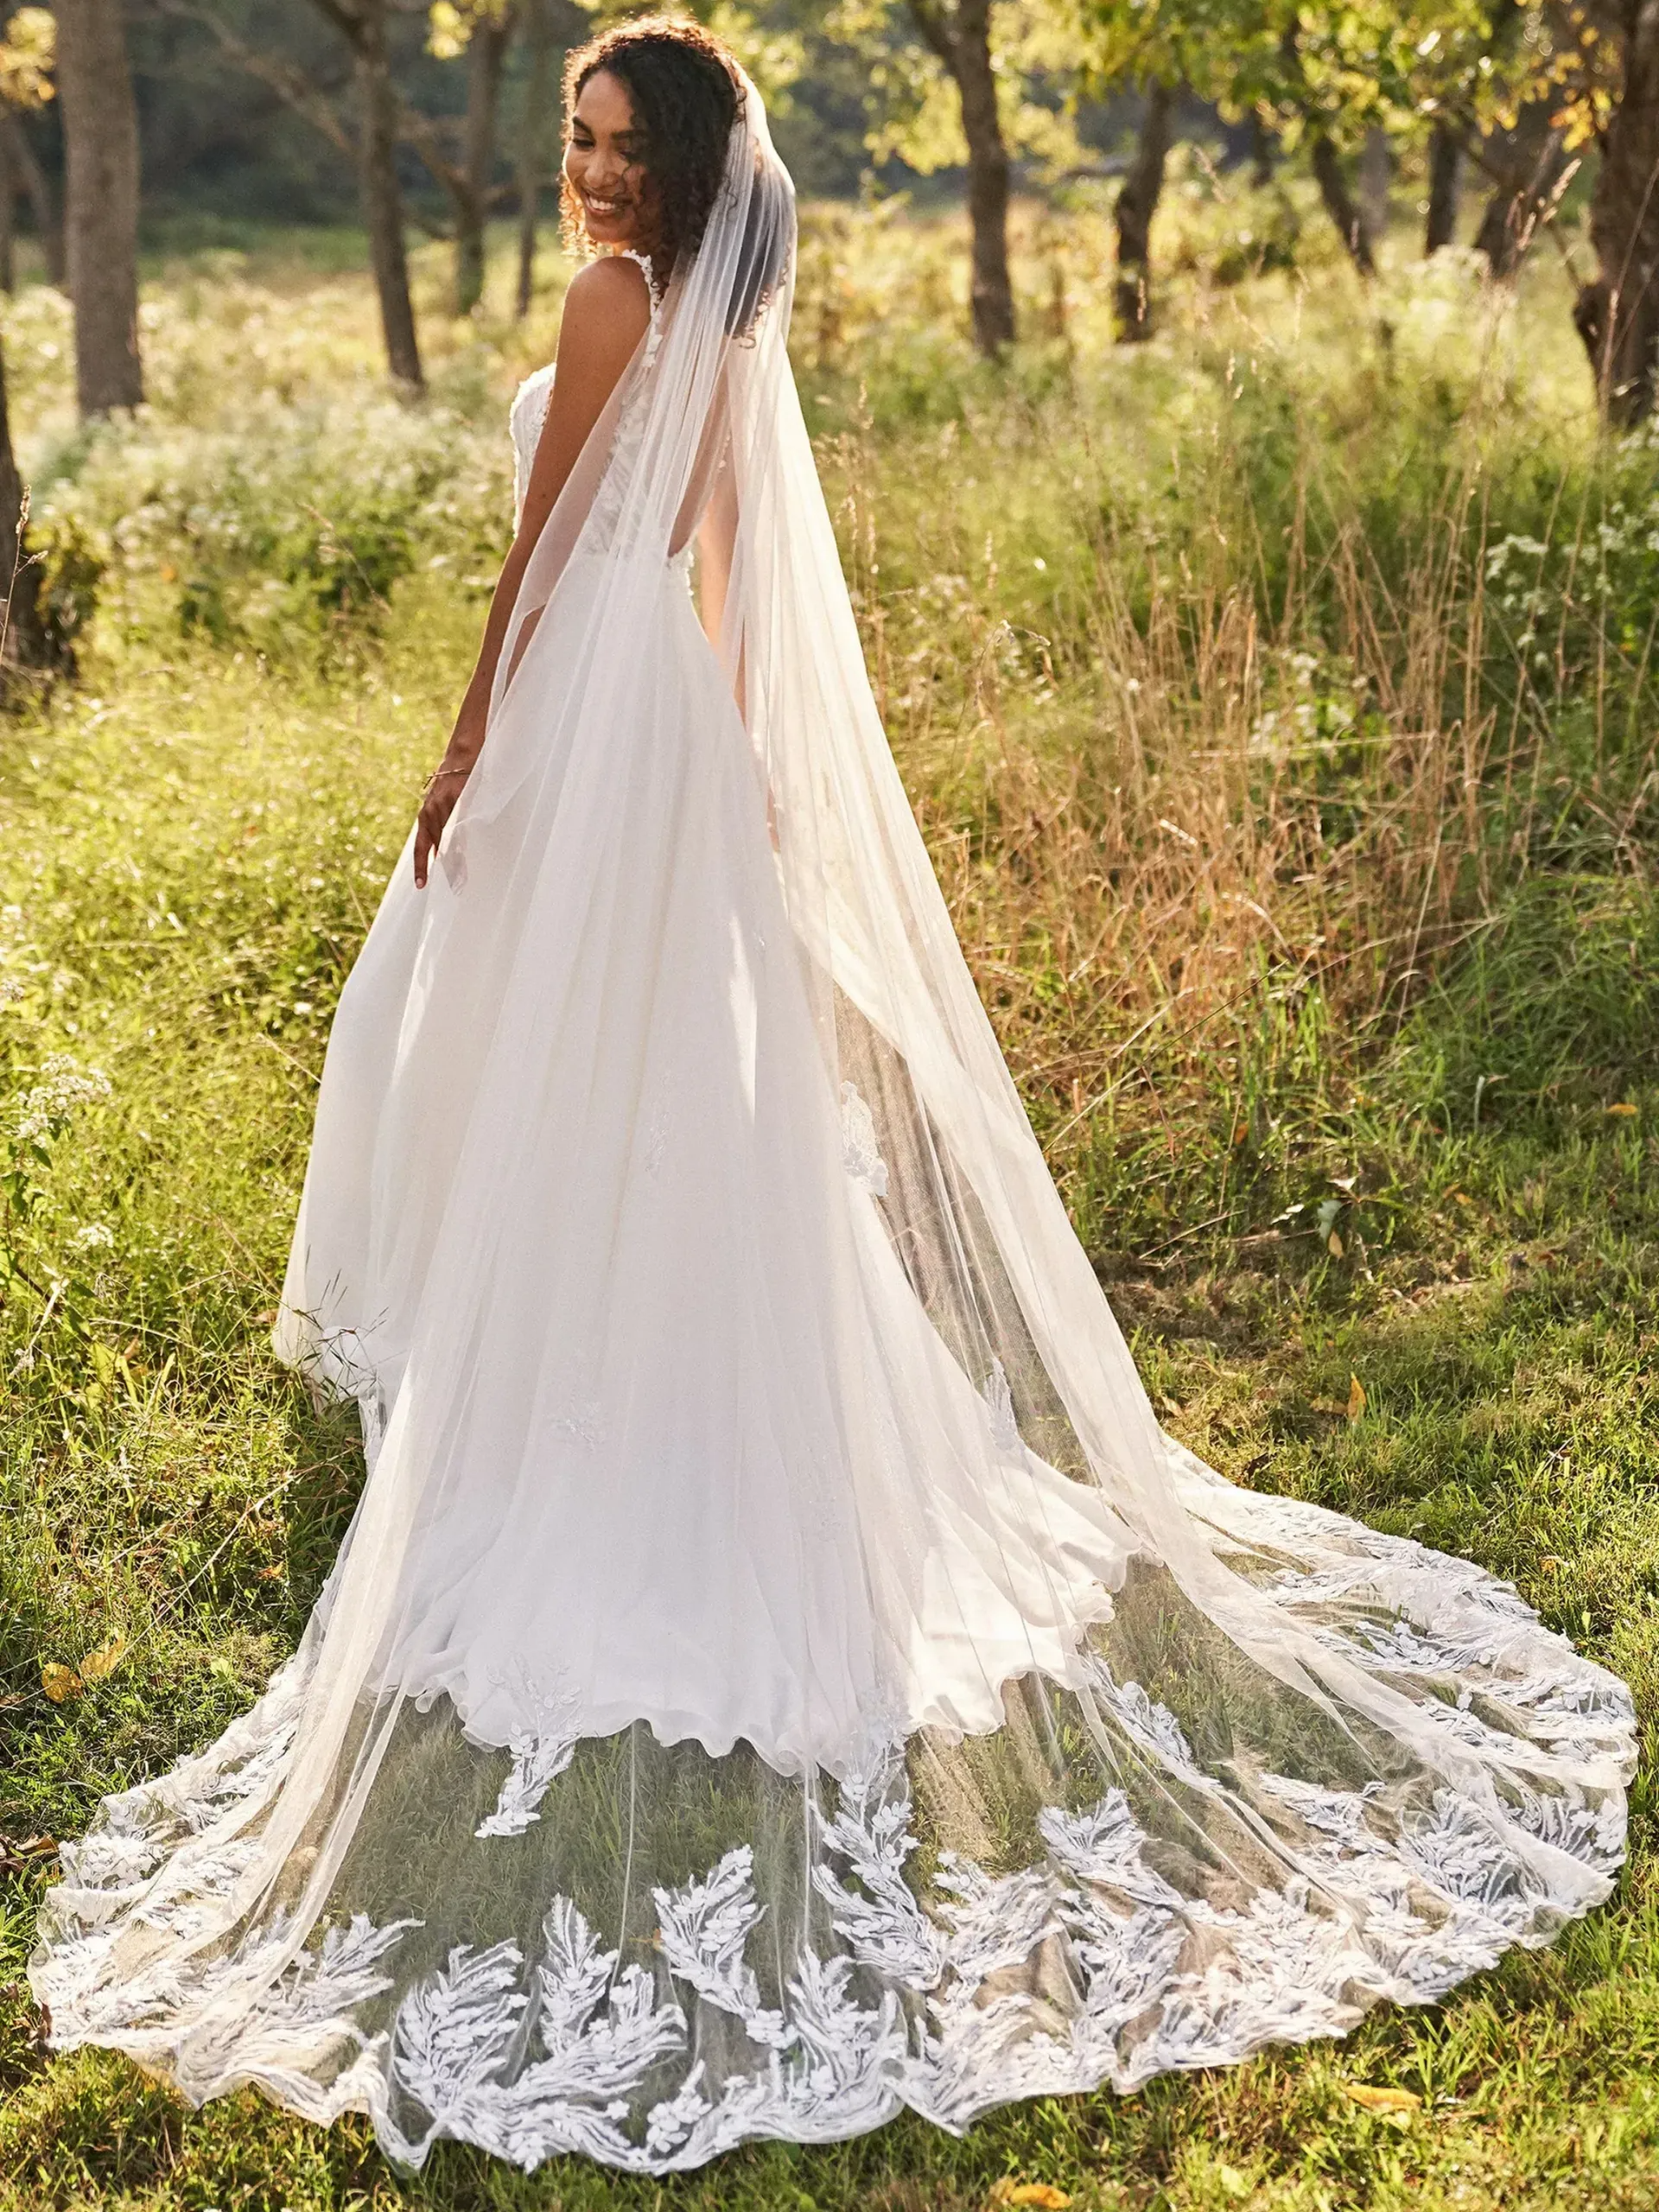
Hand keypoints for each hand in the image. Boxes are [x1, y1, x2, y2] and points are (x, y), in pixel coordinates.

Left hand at [414, 758, 473, 887]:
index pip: (422, 844)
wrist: (464, 752)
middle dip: (425, 865)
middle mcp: (429, 809)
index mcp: (428, 814)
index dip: (420, 864)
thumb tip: (447, 847)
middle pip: (426, 843)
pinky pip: (452, 820)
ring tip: (452, 875)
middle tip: (424, 885)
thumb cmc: (459, 779)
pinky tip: (456, 849)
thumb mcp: (449, 802)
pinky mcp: (452, 795)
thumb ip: (446, 822)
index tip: (421, 884)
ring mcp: (439, 802)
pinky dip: (454, 836)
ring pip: (439, 835)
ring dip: (444, 855)